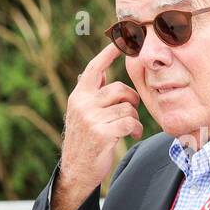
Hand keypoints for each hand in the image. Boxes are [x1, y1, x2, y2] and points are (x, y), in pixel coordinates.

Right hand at [52, 43, 141, 209]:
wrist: (76, 171)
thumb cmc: (84, 141)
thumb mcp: (82, 114)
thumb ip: (92, 93)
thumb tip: (101, 70)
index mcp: (78, 96)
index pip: (96, 68)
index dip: (110, 53)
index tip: (123, 38)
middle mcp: (82, 104)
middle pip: (119, 89)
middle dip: (130, 99)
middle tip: (131, 109)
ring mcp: (91, 118)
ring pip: (127, 106)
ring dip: (133, 117)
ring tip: (129, 127)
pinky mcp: (101, 133)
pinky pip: (129, 121)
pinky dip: (134, 128)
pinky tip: (130, 134)